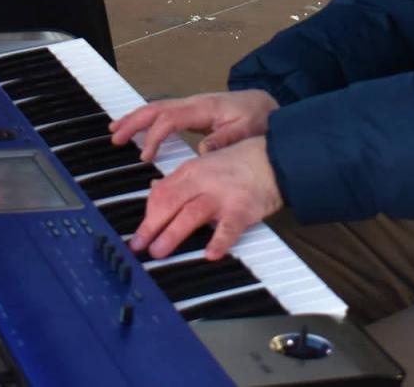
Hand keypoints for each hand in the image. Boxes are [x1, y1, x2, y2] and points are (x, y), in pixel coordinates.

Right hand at [109, 89, 279, 161]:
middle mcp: (193, 104)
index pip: (170, 119)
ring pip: (156, 108)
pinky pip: (163, 113)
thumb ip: (225, 140)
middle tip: (115, 138)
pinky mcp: (191, 112)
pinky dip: (145, 120)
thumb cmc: (257, 118)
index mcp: (203, 108)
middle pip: (156, 108)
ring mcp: (191, 106)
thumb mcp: (247, 131)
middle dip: (133, 122)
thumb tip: (202, 152)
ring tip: (115, 131)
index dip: (154, 137)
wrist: (265, 104)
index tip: (145, 156)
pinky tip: (134, 129)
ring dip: (134, 118)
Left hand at [130, 138, 282, 259]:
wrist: (274, 158)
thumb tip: (155, 189)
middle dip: (151, 226)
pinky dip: (219, 241)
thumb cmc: (240, 163)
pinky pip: (229, 227)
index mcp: (191, 171)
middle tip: (139, 246)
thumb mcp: (204, 164)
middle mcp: (203, 182)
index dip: (147, 214)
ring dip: (172, 234)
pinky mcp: (242, 210)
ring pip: (191, 215)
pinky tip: (210, 254)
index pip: (161, 192)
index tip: (140, 232)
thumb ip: (179, 179)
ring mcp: (222, 196)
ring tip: (159, 251)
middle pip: (170, 203)